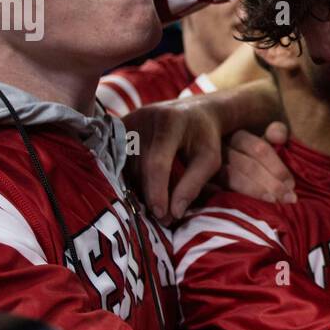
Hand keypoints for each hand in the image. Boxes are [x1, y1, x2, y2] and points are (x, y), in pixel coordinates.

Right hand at [124, 78, 281, 220]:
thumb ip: (193, 185)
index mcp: (170, 122)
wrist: (194, 111)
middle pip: (139, 168)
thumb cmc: (205, 137)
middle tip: (163, 219)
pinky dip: (130, 178)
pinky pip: (119, 160)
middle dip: (150, 196)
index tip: (162, 216)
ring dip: (139, 190)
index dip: (157, 192)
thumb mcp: (210, 160)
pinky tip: (142, 192)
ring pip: (126, 167)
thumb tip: (174, 214)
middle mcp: (144, 118)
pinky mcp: (119, 128)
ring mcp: (128, 121)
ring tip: (156, 206)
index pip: (157, 163)